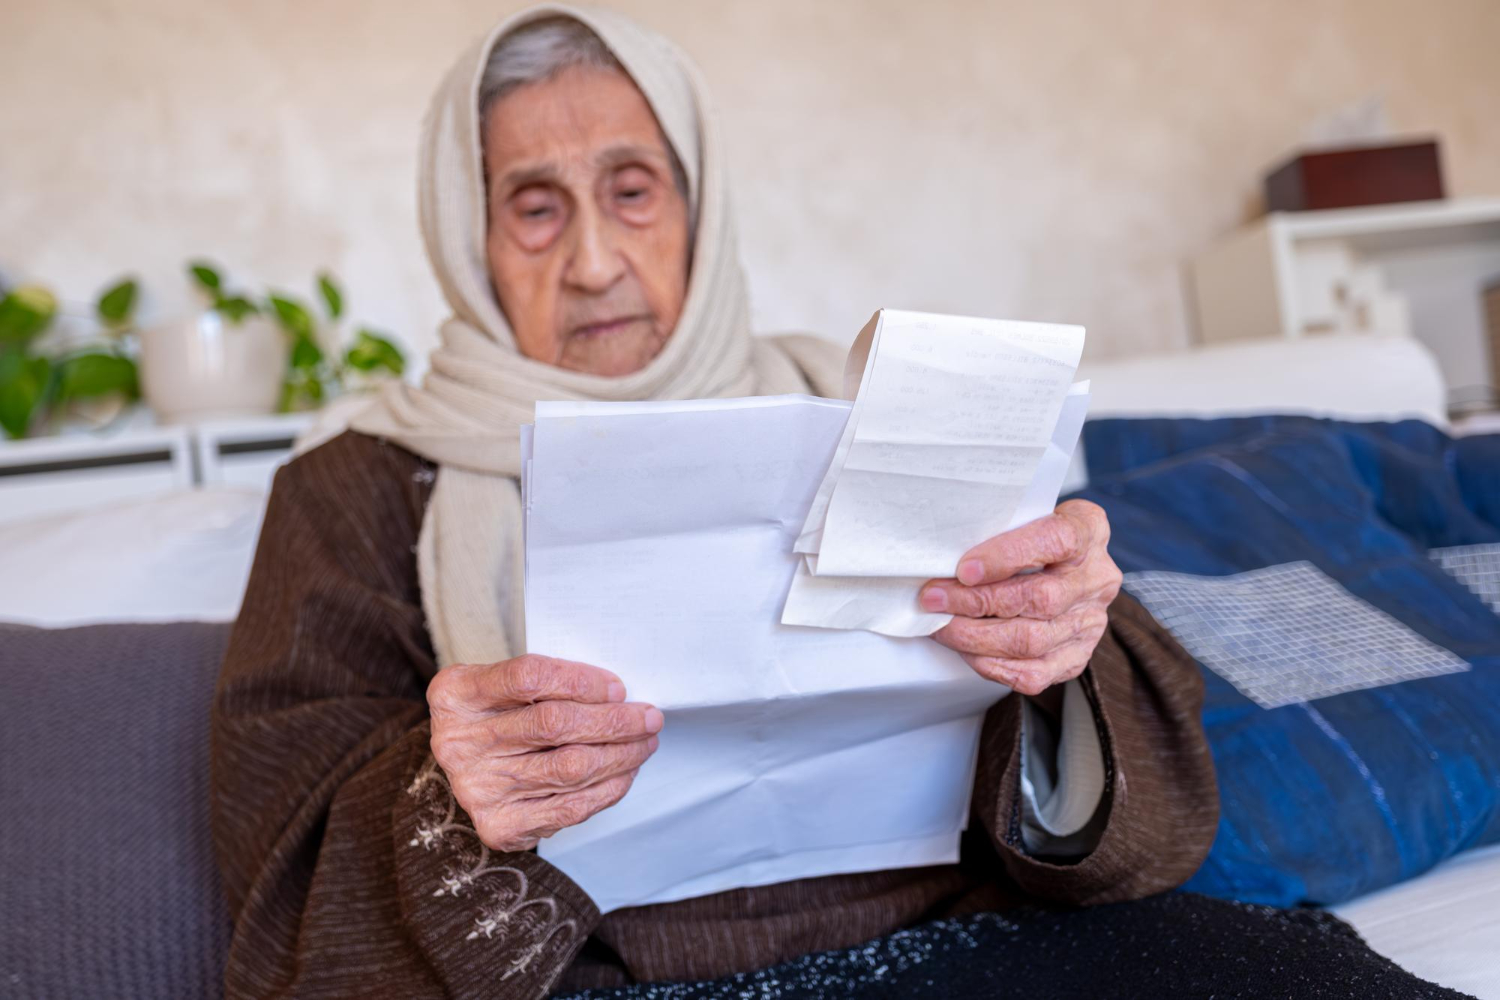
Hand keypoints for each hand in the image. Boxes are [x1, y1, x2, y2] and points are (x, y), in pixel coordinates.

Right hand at [426, 653, 662, 851]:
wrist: (465, 768)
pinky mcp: (499, 826)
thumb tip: (618, 695)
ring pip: (570, 768)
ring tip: (644, 742)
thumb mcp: (502, 685)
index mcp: (455, 695)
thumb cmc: (496, 716)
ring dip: (621, 754)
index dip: (581, 681)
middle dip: (614, 721)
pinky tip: (625, 772)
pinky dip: (608, 788)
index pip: (528, 678)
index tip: (618, 687)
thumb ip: (548, 681)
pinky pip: (570, 808)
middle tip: (649, 717)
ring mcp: (477, 789)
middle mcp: (458, 743)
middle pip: (554, 725)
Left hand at [919, 499, 1121, 695]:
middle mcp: (1096, 577)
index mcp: (1087, 530)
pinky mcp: (1077, 656)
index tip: (964, 569)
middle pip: (1039, 598)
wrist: (1062, 568)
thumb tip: (944, 557)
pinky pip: (1034, 673)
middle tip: (934, 599)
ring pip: (1032, 640)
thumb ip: (998, 529)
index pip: (1054, 540)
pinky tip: (967, 651)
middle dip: (976, 602)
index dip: (1007, 555)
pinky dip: (992, 664)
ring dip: (976, 637)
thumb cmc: (1031, 536)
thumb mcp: (1023, 515)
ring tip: (942, 626)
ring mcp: (1090, 621)